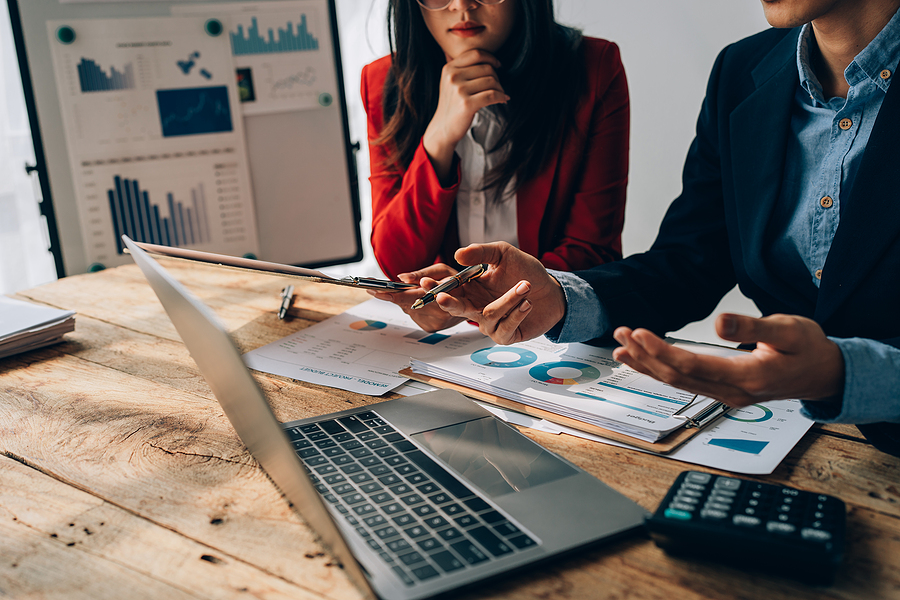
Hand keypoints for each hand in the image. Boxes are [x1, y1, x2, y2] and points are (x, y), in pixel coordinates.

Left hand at [367, 263, 465, 331]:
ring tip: (413, 291)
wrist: (473, 303)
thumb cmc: (457, 282)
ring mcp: (433, 323)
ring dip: (405, 300)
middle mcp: (438, 313)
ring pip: (408, 309)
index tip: (375, 290)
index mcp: (442, 295)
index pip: (412, 295)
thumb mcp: (442, 270)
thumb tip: (401, 277)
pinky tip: (422, 302)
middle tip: (373, 289)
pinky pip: (414, 315)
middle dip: (391, 295)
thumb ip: (421, 273)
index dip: (393, 293)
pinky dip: (413, 307)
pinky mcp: (430, 329)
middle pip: (406, 304)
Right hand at [423, 49, 508, 182]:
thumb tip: (489, 59)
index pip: (476, 54)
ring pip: (491, 81)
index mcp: (449, 68)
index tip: (498, 66)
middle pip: (487, 68)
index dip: (491, 58)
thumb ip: (463, 68)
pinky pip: (492, 95)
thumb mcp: (450, 82)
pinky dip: (501, 97)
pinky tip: (503, 100)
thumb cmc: (452, 105)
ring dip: (500, 89)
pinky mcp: (466, 104)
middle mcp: (452, 77)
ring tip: (500, 95)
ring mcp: (459, 90)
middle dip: (497, 78)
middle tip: (498, 87)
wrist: (443, 128)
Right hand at [434, 242, 566, 343]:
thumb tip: (458, 254)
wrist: (551, 289)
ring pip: (488, 315)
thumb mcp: (503, 254)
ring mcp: (490, 323)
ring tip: (525, 286)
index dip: (435, 287)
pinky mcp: (506, 335)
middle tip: (442, 297)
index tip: (424, 281)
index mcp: (470, 288)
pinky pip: (504, 328)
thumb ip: (481, 253)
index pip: (448, 289)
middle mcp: (476, 307)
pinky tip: (527, 303)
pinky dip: (517, 314)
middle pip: (456, 308)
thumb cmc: (525, 272)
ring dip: (508, 299)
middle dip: (448, 303)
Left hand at [611, 313, 844, 406]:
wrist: (826, 374)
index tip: (639, 333)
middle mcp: (732, 392)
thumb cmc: (809, 348)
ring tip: (620, 345)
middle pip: (677, 376)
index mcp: (747, 377)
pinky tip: (641, 360)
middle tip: (620, 332)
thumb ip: (753, 327)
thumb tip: (720, 321)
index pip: (692, 367)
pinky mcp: (723, 390)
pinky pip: (684, 382)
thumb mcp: (789, 329)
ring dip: (647, 363)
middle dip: (645, 355)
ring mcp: (726, 395)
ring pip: (677, 382)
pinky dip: (659, 369)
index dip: (661, 351)